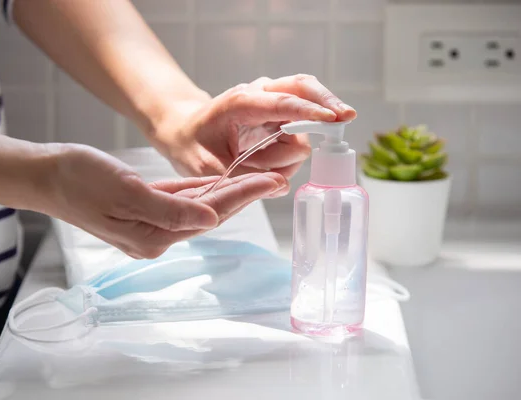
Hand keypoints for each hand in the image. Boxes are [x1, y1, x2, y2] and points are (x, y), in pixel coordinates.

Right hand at [39, 144, 286, 258]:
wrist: (46, 175)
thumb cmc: (79, 180)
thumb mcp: (124, 192)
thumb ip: (170, 209)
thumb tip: (211, 219)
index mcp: (152, 236)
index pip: (207, 214)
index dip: (241, 196)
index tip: (270, 181)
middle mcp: (154, 235)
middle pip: (208, 214)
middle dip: (242, 195)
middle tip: (276, 179)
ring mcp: (148, 223)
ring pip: (197, 207)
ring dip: (226, 192)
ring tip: (257, 179)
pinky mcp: (142, 209)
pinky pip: (179, 201)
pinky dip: (200, 191)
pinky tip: (219, 182)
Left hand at [155, 74, 355, 180]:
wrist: (184, 131)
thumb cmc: (192, 147)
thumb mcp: (207, 167)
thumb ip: (244, 176)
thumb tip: (282, 184)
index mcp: (240, 103)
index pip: (282, 103)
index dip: (308, 112)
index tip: (332, 119)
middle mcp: (260, 94)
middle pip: (304, 87)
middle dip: (327, 103)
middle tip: (347, 118)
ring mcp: (271, 101)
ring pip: (305, 116)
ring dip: (295, 145)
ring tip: (259, 163)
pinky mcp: (278, 113)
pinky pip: (299, 128)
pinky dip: (293, 146)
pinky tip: (266, 159)